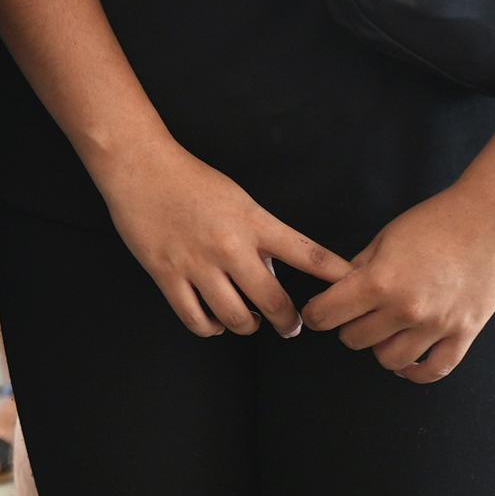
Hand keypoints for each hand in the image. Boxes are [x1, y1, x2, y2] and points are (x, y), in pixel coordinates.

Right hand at [92, 139, 347, 336]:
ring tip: (251, 321)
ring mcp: (197, 264)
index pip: (309, 256)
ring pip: (236, 318)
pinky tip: (215, 321)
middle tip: (292, 326)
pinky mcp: (166, 274)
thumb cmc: (191, 180)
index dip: (337, 278)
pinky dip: (211, 328)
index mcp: (254, 223)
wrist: (139, 167)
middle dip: (289, 323)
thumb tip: (272, 272)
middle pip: (275, 302)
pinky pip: (196, 319)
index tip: (355, 292)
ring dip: (249, 326)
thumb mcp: (239, 200)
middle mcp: (230, 247)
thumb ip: (260, 235)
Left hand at [301, 189, 494, 380]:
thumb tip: (337, 289)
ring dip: (379, 347)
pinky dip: (416, 372)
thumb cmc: (437, 221)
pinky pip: (436, 370)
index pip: (326, 315)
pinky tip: (408, 361)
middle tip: (356, 313)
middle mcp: (406, 309)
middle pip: (355, 340)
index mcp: (379, 282)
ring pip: (389, 360)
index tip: (319, 310)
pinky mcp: (466, 332)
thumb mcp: (383, 238)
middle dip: (348, 327)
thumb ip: (357, 268)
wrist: (490, 219)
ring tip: (384, 330)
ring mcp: (438, 325)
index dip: (316, 313)